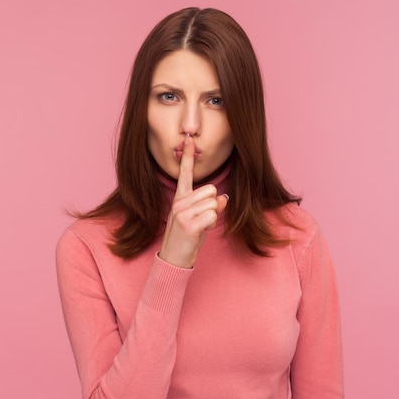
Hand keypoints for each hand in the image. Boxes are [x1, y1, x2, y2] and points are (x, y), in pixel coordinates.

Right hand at [158, 134, 227, 267]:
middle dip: (213, 205)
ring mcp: (181, 212)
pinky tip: (200, 232)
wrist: (173, 259)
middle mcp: (178, 202)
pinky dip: (211, 224)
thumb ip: (211, 207)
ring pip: (214, 202)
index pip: (185, 174)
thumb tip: (224, 197)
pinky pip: (212, 215)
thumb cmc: (187, 240)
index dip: (187, 157)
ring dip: (212, 216)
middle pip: (211, 190)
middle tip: (201, 221)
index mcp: (180, 199)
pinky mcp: (187, 223)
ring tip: (199, 227)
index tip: (188, 139)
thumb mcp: (201, 221)